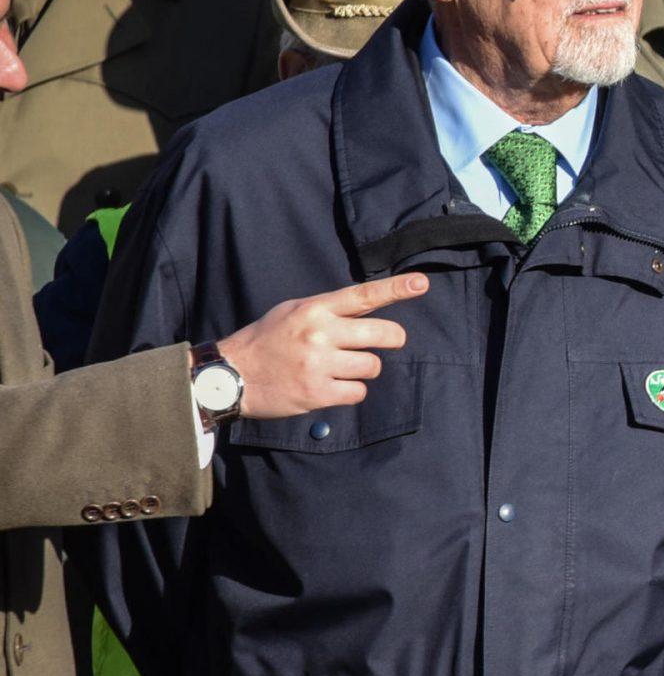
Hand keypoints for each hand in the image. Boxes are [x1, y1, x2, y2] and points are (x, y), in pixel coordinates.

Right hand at [217, 273, 427, 418]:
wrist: (230, 375)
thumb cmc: (267, 340)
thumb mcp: (294, 312)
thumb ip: (331, 310)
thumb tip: (373, 306)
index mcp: (314, 309)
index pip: (363, 295)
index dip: (397, 288)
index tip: (422, 283)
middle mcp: (319, 334)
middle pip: (384, 334)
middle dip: (392, 339)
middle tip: (387, 342)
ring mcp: (319, 364)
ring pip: (373, 366)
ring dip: (364, 369)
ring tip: (339, 368)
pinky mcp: (318, 393)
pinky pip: (358, 392)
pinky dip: (350, 391)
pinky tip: (330, 386)